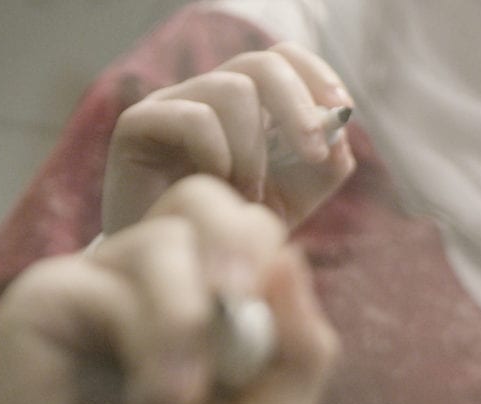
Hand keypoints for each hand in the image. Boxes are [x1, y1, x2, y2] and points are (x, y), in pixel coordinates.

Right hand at [0, 176, 338, 403]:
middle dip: (240, 247)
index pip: (254, 229)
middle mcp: (158, 279)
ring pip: (170, 237)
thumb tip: (294, 260)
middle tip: (241, 310)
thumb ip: (301, 353)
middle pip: (208, 198)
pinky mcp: (52, 291)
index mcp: (212, 302)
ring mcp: (103, 279)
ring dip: (192, 327)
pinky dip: (151, 349)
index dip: (272, 259)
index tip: (272, 339)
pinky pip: (118, 284)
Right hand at [102, 42, 355, 233]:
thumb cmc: (234, 230)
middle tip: (314, 154)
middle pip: (262, 64)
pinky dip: (218, 155)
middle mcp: (210, 94)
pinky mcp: (138, 124)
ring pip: (232, 90)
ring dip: (254, 149)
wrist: (183, 268)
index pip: (285, 57)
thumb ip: (325, 166)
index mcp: (250, 103)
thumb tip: (339, 130)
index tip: (343, 110)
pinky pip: (193, 117)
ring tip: (249, 194)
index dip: (318, 75)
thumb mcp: (295, 200)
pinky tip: (215, 188)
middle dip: (299, 108)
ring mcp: (172, 104)